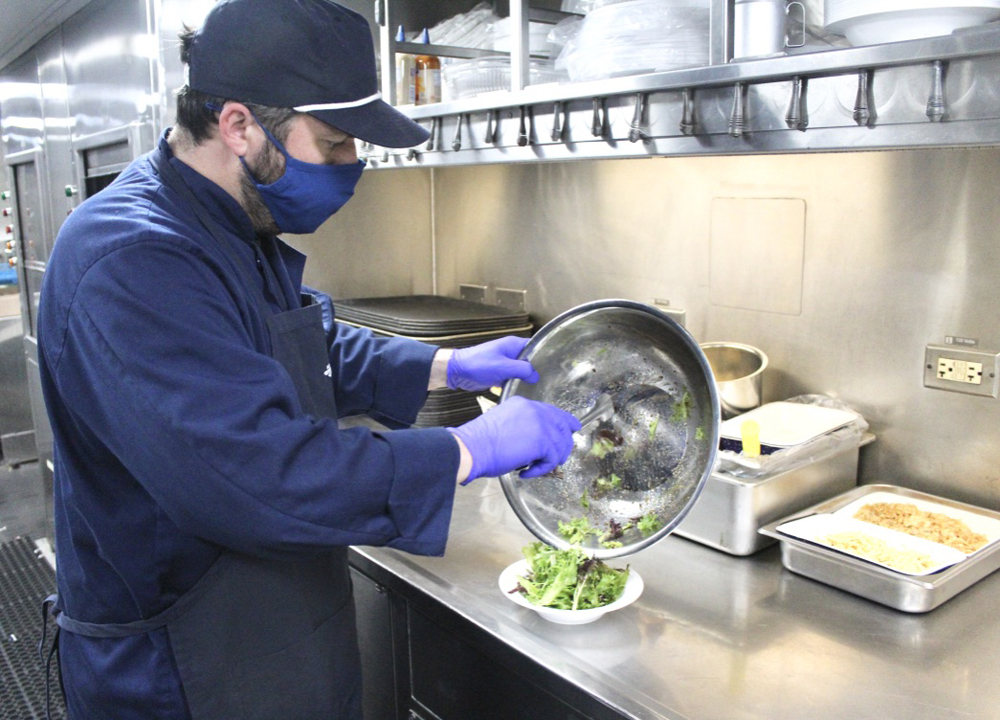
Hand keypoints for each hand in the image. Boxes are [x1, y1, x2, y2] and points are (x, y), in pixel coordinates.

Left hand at [446, 336, 538, 391]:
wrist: (458, 371)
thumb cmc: (479, 364)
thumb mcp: (504, 366)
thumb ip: (522, 370)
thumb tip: (536, 376)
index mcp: (514, 345)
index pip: (535, 347)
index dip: (544, 356)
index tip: (553, 368)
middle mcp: (511, 353)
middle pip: (529, 361)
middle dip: (535, 371)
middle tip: (547, 382)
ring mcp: (505, 363)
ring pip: (521, 372)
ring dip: (525, 379)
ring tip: (537, 389)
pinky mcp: (499, 374)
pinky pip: (512, 379)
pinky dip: (515, 384)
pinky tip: (521, 392)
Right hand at [450, 396, 581, 481]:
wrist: (473, 448)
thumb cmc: (480, 442)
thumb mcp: (503, 423)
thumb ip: (521, 425)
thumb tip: (533, 441)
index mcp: (524, 404)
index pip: (552, 411)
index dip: (565, 422)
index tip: (573, 429)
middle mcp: (535, 410)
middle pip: (562, 426)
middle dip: (564, 444)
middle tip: (558, 458)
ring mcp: (540, 425)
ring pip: (559, 445)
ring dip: (550, 460)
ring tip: (536, 468)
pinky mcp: (542, 442)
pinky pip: (552, 459)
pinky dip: (541, 470)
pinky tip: (527, 472)